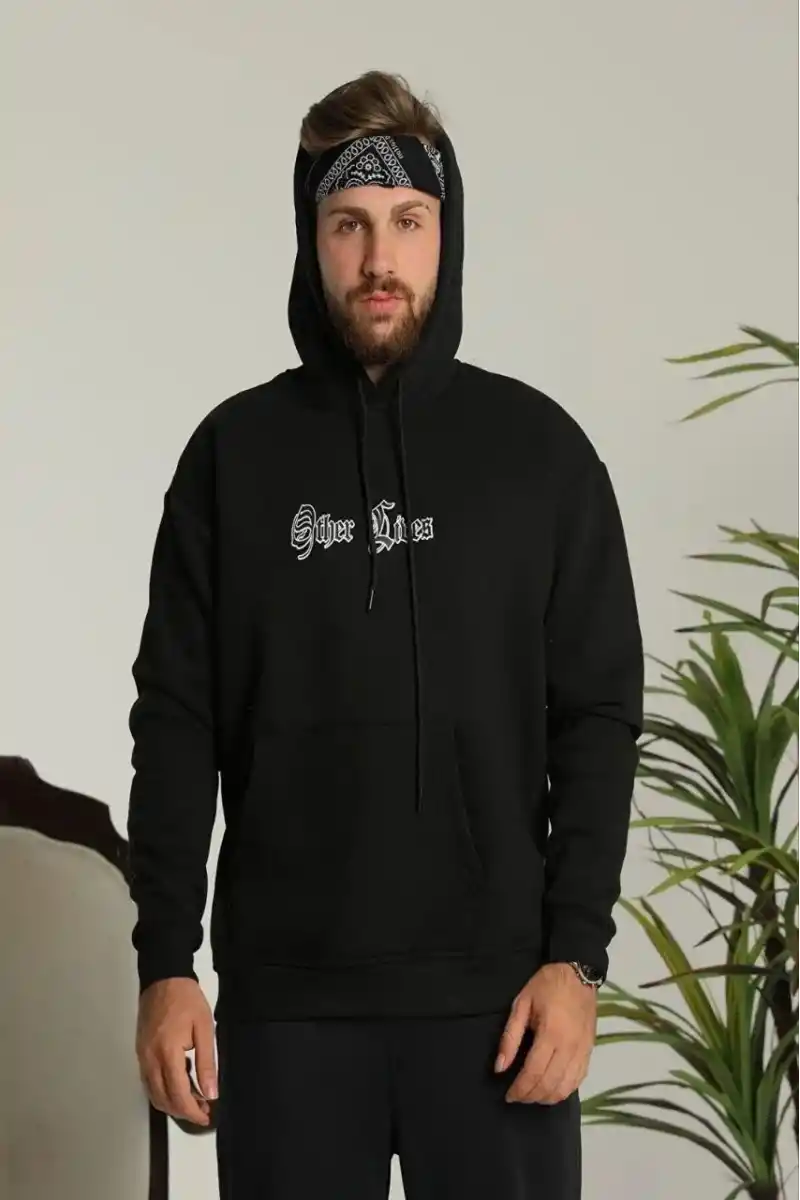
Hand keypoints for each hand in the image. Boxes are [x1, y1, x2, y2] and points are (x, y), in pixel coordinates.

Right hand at [136, 977, 216, 1125]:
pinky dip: (162, 1091)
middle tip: (203, 1110)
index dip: (193, 1111)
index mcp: (167, 1053)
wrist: (163, 978)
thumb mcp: (205, 1028)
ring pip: (153, 1093)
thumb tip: (211, 1092)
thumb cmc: (187, 1000)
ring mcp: (142, 1057)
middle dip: (182, 1111)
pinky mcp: (140, 1052)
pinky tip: (178, 1084)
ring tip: (194, 1100)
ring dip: (171, 1103)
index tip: (207, 1116)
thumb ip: (207, 1062)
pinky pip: (148, 1081)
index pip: (178, 1094)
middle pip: (162, 1099)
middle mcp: (149, 1059)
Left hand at [494, 962, 596, 1103]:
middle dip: (531, 1096)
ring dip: (547, 1098)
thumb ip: (510, 1037)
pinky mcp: (590, 1052)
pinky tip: (551, 1089)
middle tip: (517, 1097)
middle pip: (550, 1084)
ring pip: (566, 1087)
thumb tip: (500, 1067)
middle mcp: (570, 1047)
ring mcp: (583, 1051)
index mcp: (551, 1033)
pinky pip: (578, 1081)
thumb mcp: (521, 1004)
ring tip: (532, 1095)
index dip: (520, 1089)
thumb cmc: (546, 986)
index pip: (534, 1072)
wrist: (578, 974)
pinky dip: (563, 1091)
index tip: (508, 1095)